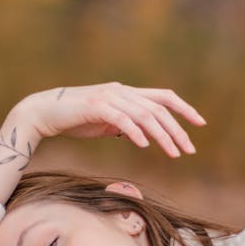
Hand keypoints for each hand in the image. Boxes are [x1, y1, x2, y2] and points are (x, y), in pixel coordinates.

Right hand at [16, 82, 205, 157]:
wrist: (44, 112)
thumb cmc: (74, 119)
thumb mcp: (105, 122)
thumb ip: (124, 124)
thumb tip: (141, 134)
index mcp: (126, 93)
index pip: (163, 96)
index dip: (184, 108)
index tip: (200, 124)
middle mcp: (121, 92)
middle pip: (158, 108)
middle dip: (177, 130)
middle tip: (189, 150)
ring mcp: (108, 98)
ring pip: (144, 115)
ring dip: (162, 135)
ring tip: (173, 153)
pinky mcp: (95, 107)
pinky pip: (121, 120)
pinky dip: (135, 132)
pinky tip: (144, 145)